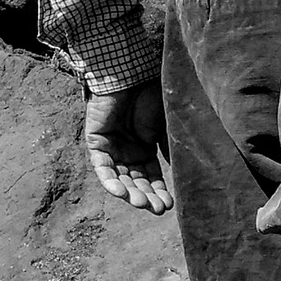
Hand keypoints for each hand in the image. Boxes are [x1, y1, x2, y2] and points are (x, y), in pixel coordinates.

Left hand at [84, 84, 171, 211]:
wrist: (132, 71)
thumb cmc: (152, 93)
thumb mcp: (166, 125)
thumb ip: (170, 148)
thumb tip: (183, 172)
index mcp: (146, 146)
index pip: (152, 175)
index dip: (160, 191)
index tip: (170, 205)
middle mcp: (128, 149)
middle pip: (136, 180)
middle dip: (147, 195)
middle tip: (158, 209)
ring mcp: (112, 147)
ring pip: (120, 177)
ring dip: (131, 192)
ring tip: (144, 204)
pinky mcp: (96, 142)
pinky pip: (102, 167)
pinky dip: (110, 181)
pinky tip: (122, 193)